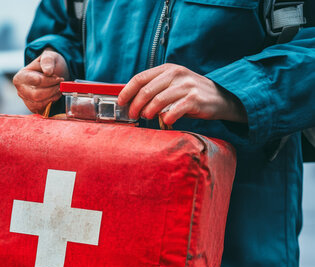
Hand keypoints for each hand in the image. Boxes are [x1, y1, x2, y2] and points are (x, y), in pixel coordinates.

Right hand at [13, 49, 68, 113]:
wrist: (52, 73)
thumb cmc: (49, 65)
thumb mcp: (50, 56)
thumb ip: (48, 61)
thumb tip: (48, 71)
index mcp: (20, 77)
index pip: (36, 81)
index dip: (50, 80)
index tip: (58, 77)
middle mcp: (20, 90)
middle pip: (37, 95)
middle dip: (52, 90)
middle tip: (60, 84)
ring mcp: (26, 100)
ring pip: (40, 103)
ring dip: (53, 96)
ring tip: (58, 88)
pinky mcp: (33, 107)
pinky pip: (43, 109)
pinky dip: (52, 101)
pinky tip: (55, 94)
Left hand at [117, 63, 246, 125]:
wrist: (221, 97)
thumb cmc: (191, 93)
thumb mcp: (173, 83)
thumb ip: (155, 88)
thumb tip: (131, 101)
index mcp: (167, 69)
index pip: (140, 78)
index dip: (127, 91)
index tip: (121, 102)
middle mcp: (176, 74)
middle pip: (146, 91)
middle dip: (135, 105)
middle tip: (133, 115)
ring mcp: (186, 86)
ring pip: (157, 100)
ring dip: (148, 112)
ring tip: (147, 117)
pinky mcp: (195, 99)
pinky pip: (173, 110)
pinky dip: (166, 118)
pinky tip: (165, 121)